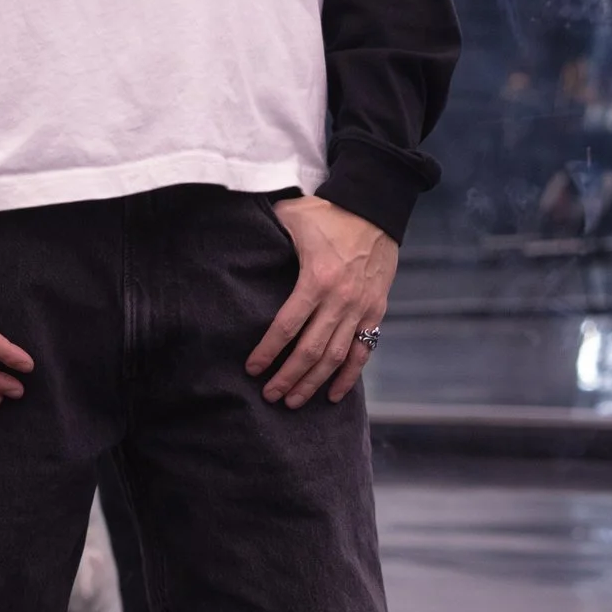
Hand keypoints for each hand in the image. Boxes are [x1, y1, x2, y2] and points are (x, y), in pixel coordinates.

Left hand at [243, 194, 396, 408]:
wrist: (375, 209)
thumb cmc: (327, 213)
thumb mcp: (291, 216)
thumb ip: (266, 231)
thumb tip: (234, 238)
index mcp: (316, 279)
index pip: (287, 326)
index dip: (268, 351)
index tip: (252, 369)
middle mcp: (341, 300)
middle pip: (311, 350)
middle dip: (288, 377)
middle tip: (269, 395)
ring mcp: (361, 308)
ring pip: (336, 357)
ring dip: (313, 383)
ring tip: (293, 401)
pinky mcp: (376, 311)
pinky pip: (363, 351)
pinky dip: (349, 376)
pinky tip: (332, 395)